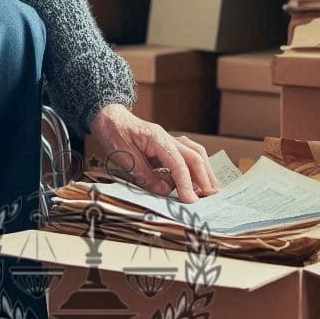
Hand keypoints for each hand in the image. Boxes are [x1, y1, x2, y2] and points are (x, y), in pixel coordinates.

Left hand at [88, 104, 218, 203]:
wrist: (108, 118)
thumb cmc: (114, 134)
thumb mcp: (123, 156)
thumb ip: (144, 174)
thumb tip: (165, 191)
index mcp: (157, 138)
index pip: (178, 163)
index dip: (186, 183)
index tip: (191, 200)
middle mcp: (168, 138)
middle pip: (195, 156)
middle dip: (205, 177)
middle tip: (211, 197)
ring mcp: (169, 141)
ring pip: (196, 154)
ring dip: (205, 171)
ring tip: (210, 190)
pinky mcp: (167, 147)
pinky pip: (187, 156)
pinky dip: (195, 168)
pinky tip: (196, 181)